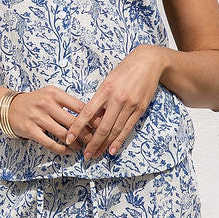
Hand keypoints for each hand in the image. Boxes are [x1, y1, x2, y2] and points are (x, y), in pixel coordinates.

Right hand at [6, 85, 101, 155]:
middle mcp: (46, 104)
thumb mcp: (51, 95)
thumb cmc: (36, 102)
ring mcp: (37, 117)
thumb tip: (92, 114)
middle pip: (73, 122)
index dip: (93, 118)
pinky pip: (50, 143)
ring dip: (75, 143)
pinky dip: (61, 149)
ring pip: (63, 134)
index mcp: (54, 93)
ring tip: (81, 147)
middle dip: (86, 134)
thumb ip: (68, 103)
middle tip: (94, 141)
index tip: (102, 126)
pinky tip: (68, 151)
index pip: (79, 106)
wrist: (9, 107)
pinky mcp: (30, 130)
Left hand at [62, 46, 165, 160]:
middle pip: (102, 127)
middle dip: (92, 143)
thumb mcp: (108, 79)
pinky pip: (127, 128)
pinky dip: (119, 141)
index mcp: (105, 89)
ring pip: (115, 130)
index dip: (77, 127)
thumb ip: (100, 98)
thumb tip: (91, 117)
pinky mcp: (140, 109)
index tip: (69, 138)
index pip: (87, 112)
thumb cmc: (125, 70)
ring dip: (104, 145)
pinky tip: (112, 150)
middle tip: (85, 155)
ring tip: (96, 155)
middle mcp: (117, 99)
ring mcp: (130, 105)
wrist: (149, 62)